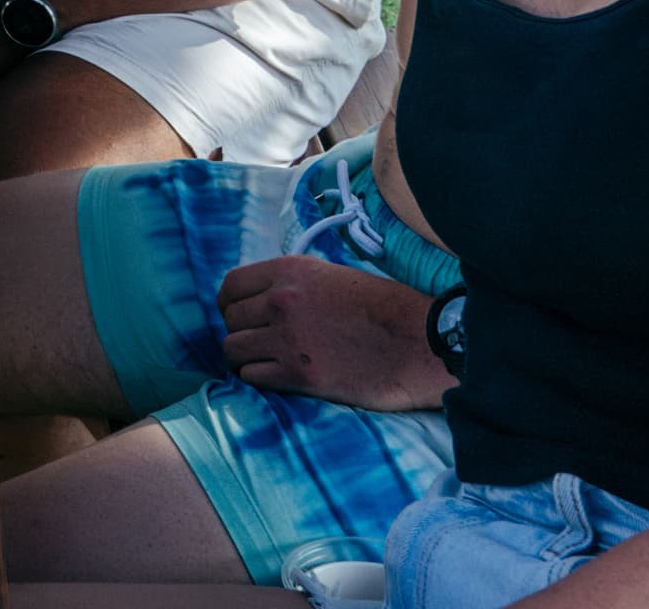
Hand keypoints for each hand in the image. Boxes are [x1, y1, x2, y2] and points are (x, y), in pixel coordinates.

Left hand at [213, 256, 455, 410]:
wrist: (420, 343)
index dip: (229, 304)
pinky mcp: (298, 374)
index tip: (236, 316)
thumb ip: (295, 284)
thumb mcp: (334, 276)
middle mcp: (281, 300)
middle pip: (230, 320)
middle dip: (239, 331)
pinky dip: (258, 378)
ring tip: (261, 363)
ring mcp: (286, 338)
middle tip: (256, 343)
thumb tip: (266, 297)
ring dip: (243, 358)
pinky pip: (252, 376)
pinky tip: (275, 378)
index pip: (231, 286)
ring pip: (233, 349)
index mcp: (289, 271)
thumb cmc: (385, 309)